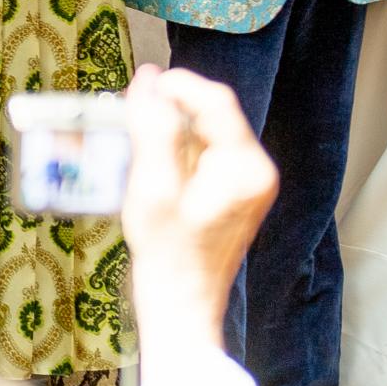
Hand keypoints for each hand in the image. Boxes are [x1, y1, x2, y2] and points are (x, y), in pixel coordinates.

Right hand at [120, 64, 279, 351]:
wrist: (181, 308)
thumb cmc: (168, 256)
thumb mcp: (152, 186)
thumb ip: (151, 127)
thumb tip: (147, 76)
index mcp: (245, 166)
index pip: (215, 101)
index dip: (176, 85)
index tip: (137, 87)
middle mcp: (256, 170)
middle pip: (212, 114)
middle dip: (171, 108)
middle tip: (130, 117)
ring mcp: (248, 183)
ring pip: (206, 132)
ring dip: (170, 130)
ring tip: (136, 145)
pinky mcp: (235, 194)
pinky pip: (205, 154)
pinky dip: (177, 151)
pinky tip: (152, 168)